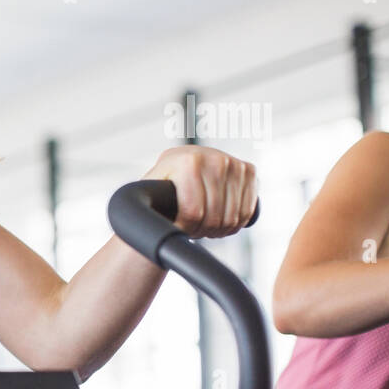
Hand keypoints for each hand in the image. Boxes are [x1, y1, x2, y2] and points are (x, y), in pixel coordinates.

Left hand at [141, 146, 257, 237]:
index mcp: (187, 161)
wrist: (182, 167)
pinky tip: (221, 219)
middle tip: (192, 228)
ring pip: (233, 218)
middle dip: (202, 230)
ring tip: (204, 225)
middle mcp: (214, 157)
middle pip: (215, 218)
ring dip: (218, 230)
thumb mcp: (149, 190)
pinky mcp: (249, 170)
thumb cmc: (162, 185)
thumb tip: (139, 221)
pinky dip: (235, 223)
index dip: (186, 228)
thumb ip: (142, 201)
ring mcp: (233, 163)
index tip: (178, 227)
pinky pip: (247, 211)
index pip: (194, 212)